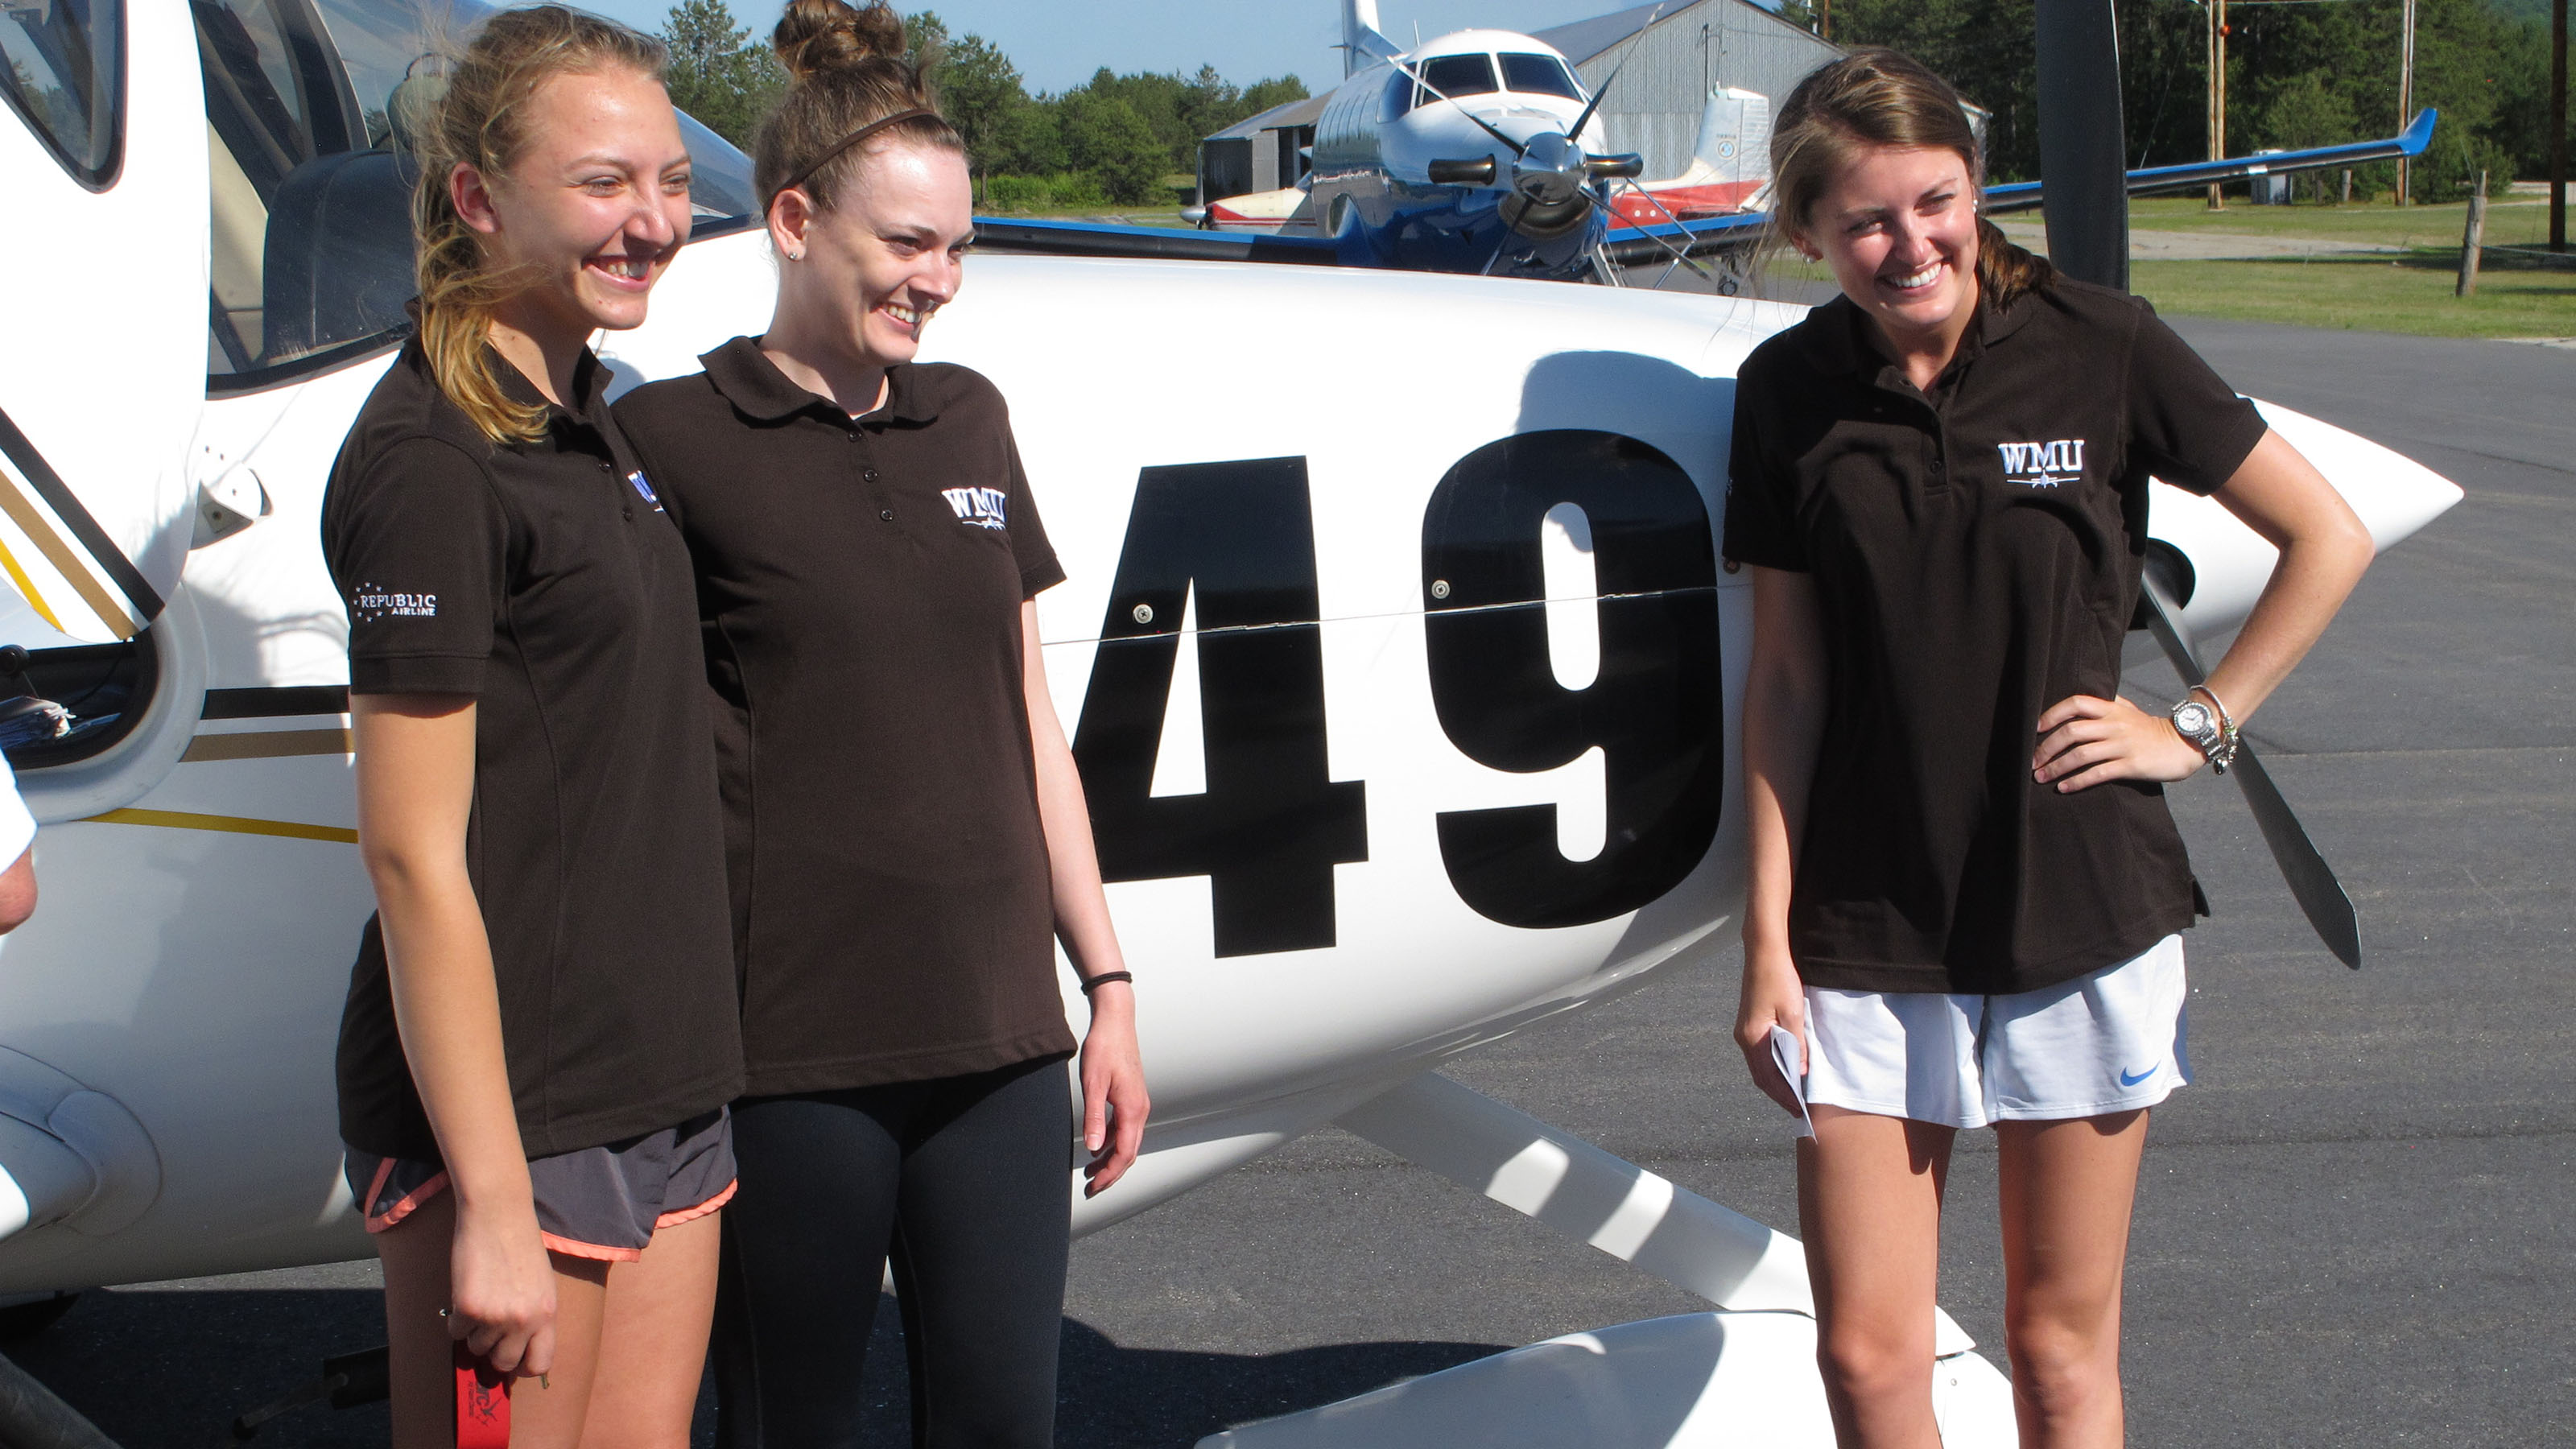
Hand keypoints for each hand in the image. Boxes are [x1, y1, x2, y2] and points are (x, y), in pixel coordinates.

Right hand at [447, 1194, 556, 1377]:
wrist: (498, 1215)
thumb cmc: (521, 1246)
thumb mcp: (542, 1285)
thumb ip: (535, 1317)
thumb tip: (519, 1348)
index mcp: (548, 1314)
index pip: (540, 1364)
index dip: (523, 1366)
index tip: (514, 1359)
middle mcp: (525, 1320)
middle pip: (504, 1362)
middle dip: (493, 1351)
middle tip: (488, 1331)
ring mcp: (496, 1316)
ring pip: (476, 1347)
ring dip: (474, 1332)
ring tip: (480, 1301)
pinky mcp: (469, 1308)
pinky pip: (456, 1333)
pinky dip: (457, 1320)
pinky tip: (465, 1293)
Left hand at [1077, 984, 1148, 1197]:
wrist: (1116, 1022)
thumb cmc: (1104, 1049)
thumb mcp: (1093, 1084)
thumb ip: (1094, 1118)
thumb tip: (1093, 1149)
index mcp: (1133, 1110)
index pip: (1124, 1154)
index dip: (1110, 1174)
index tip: (1093, 1187)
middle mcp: (1140, 1110)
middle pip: (1128, 1152)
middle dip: (1111, 1173)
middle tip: (1091, 1188)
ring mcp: (1137, 1104)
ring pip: (1127, 1141)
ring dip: (1110, 1159)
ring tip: (1090, 1171)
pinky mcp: (1131, 1097)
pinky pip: (1124, 1128)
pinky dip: (1111, 1142)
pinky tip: (1097, 1145)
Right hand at [1733, 948, 1807, 1118]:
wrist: (1764, 953)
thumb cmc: (1779, 979)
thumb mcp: (1794, 1013)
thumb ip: (1797, 1044)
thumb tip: (1800, 1072)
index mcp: (1753, 1037)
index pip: (1768, 1077)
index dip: (1783, 1096)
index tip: (1798, 1110)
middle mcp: (1743, 1037)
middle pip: (1760, 1075)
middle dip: (1779, 1094)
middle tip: (1797, 1108)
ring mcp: (1744, 1030)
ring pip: (1759, 1065)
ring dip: (1775, 1081)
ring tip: (1794, 1093)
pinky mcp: (1749, 1023)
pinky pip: (1759, 1053)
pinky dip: (1772, 1066)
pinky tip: (1785, 1068)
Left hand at [2033, 693, 2208, 792]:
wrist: (2184, 744)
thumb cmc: (2150, 729)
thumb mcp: (2129, 709)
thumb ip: (2106, 704)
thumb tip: (2077, 704)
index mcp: (2111, 708)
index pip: (2075, 703)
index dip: (2052, 714)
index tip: (2035, 728)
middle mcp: (2114, 725)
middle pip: (2071, 732)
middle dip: (2046, 748)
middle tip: (2032, 762)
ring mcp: (2122, 745)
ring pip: (2080, 755)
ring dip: (2056, 767)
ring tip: (2041, 777)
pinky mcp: (2131, 765)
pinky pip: (2098, 773)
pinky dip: (2077, 781)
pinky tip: (2064, 788)